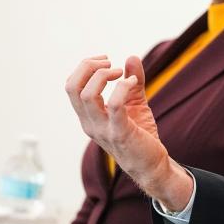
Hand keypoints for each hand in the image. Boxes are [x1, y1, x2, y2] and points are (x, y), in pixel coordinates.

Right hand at [65, 55, 192, 209]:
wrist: (152, 165)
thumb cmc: (140, 135)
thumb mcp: (135, 103)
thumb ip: (133, 81)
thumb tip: (132, 57)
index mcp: (88, 116)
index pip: (72, 87)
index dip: (84, 68)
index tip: (105, 60)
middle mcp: (90, 123)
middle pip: (73, 88)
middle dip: (88, 67)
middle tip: (110, 63)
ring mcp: (102, 129)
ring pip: (87, 96)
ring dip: (103, 76)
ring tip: (121, 73)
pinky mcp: (120, 133)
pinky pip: (114, 106)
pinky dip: (122, 88)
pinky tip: (133, 83)